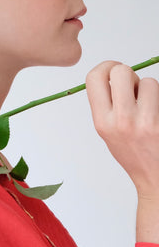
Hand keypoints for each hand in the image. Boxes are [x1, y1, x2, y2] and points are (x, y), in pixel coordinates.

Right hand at [86, 61, 158, 199]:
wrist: (157, 179)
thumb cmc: (133, 154)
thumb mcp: (107, 131)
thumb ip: (105, 104)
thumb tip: (111, 75)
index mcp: (102, 121)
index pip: (94, 78)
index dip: (104, 67)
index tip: (111, 70)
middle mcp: (121, 121)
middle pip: (120, 71)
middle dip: (127, 73)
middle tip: (131, 85)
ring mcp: (145, 122)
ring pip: (148, 81)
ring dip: (149, 89)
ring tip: (149, 106)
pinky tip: (157, 113)